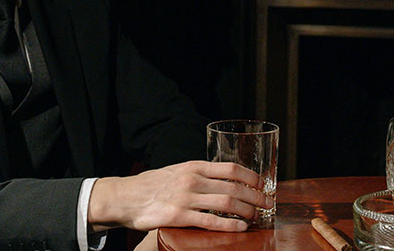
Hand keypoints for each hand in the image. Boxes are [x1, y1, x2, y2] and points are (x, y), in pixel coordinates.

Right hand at [87, 161, 273, 232]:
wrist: (126, 197)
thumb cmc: (153, 185)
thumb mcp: (177, 171)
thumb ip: (198, 174)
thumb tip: (222, 180)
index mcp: (193, 166)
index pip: (230, 168)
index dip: (251, 176)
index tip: (263, 184)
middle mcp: (192, 179)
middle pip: (233, 187)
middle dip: (255, 196)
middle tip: (267, 203)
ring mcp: (185, 198)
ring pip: (226, 204)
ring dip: (246, 211)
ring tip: (256, 217)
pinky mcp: (178, 217)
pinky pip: (210, 222)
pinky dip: (229, 226)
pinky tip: (240, 228)